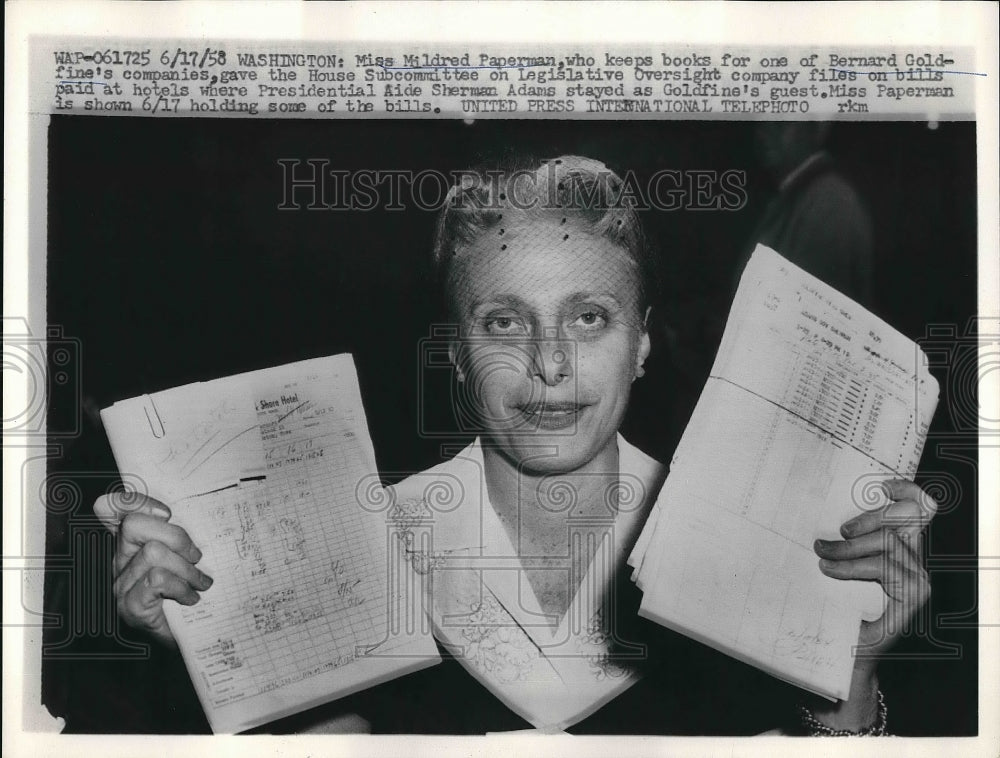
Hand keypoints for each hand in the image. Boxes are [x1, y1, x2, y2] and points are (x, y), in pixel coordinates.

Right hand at [94, 491, 212, 647]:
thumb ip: (184, 535)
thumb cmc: (190, 594)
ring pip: (152, 553)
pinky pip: (157, 580)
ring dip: (187, 568)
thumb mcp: (190, 558)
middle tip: (196, 556)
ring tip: (201, 583)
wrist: (192, 639)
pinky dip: (181, 587)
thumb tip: (197, 512)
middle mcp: (120, 560)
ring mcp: (121, 584)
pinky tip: (191, 598)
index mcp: (133, 544)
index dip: (132, 501)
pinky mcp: (130, 606)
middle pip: (135, 525)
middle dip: (175, 536)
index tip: (166, 512)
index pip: (114, 509)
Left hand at [815, 479, 937, 664]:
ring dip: (849, 547)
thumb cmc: (839, 609)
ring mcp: (919, 579)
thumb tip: (822, 517)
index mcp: (903, 551)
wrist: (847, 655)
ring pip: (888, 543)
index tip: (882, 485)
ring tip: (822, 555)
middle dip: (864, 521)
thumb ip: (843, 544)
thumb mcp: (840, 569)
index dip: (907, 492)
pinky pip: (881, 567)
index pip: (919, 511)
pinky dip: (851, 565)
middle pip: (900, 523)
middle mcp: (916, 562)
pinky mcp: (914, 595)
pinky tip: (830, 569)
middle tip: (827, 538)